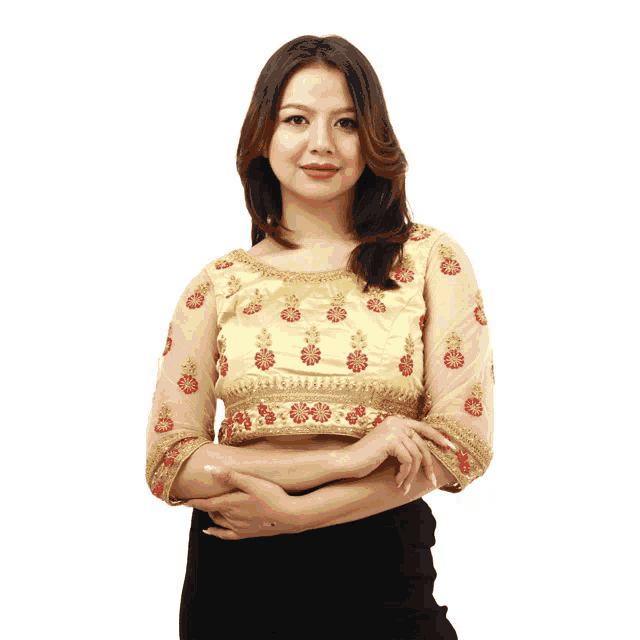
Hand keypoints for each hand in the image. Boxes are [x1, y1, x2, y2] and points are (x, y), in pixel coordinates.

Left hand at [184, 470, 304, 539]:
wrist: (290, 516)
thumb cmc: (272, 495)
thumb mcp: (252, 481)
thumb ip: (230, 476)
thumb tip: (209, 470)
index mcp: (231, 504)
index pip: (206, 504)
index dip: (194, 502)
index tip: (183, 499)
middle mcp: (231, 517)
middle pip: (211, 512)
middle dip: (202, 505)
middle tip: (195, 498)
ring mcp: (239, 527)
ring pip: (218, 522)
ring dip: (210, 515)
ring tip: (205, 508)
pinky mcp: (247, 534)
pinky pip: (225, 535)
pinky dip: (215, 533)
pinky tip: (209, 531)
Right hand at [347, 415, 456, 492]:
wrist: (347, 463)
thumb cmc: (367, 460)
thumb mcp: (389, 450)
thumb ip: (405, 446)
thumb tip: (428, 455)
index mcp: (397, 421)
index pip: (424, 427)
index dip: (438, 437)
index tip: (451, 448)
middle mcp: (396, 422)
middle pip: (422, 445)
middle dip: (429, 465)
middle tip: (431, 481)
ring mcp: (393, 430)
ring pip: (416, 456)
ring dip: (411, 475)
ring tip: (403, 485)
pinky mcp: (391, 440)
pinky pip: (408, 460)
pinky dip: (404, 474)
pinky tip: (396, 481)